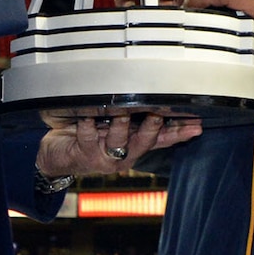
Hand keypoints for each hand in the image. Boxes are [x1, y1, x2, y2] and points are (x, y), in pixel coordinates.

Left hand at [35, 110, 201, 181]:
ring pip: (118, 141)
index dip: (179, 133)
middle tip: (158, 114)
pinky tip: (88, 115)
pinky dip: (88, 125)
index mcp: (135, 147)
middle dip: (151, 128)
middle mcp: (124, 155)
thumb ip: (134, 119)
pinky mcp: (84, 154)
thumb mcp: (115, 129)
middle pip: (144, 142)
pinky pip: (88, 137)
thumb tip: (155, 97)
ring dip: (121, 125)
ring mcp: (104, 157)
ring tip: (122, 111)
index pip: (162, 140)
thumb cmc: (88, 137)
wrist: (57, 156)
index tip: (196, 126)